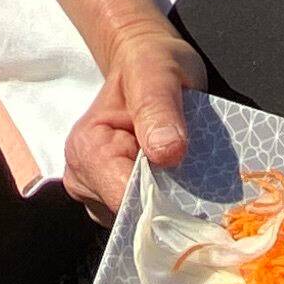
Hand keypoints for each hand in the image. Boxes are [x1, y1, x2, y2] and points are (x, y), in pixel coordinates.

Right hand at [61, 22, 204, 222]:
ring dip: (168, 208)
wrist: (144, 61)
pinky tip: (179, 184)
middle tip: (200, 180)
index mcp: (87, 149)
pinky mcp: (113, 199)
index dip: (163, 202)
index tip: (198, 196)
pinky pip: (141, 218)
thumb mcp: (158, 75)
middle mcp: (82, 177)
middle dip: (168, 206)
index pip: (124, 199)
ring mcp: (96, 193)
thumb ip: (158, 109)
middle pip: (131, 216)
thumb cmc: (150, 64)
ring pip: (138, 221)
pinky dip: (164, 207)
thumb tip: (167, 153)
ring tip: (189, 176)